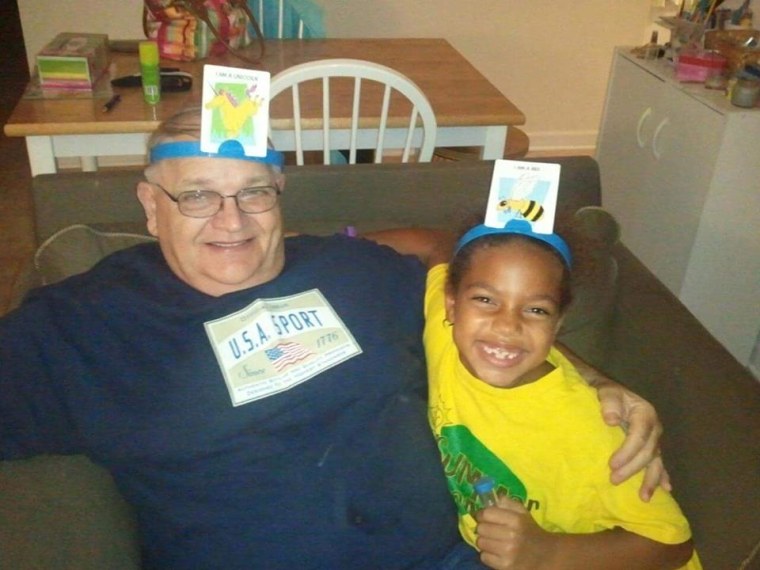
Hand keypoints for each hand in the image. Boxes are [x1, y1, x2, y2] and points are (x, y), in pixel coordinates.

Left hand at [475, 499, 556, 569]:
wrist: (545, 555)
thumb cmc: (529, 530)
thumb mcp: (522, 512)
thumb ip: (507, 503)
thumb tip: (492, 499)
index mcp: (516, 520)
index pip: (486, 514)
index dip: (482, 514)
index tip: (484, 517)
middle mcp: (512, 535)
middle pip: (481, 529)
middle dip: (483, 528)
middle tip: (490, 530)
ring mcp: (508, 552)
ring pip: (480, 543)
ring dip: (485, 542)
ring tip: (493, 542)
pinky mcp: (505, 566)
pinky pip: (484, 557)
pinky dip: (487, 555)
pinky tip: (496, 553)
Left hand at [597, 381, 670, 500]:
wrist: (613, 392)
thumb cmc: (609, 393)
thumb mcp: (607, 392)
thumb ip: (609, 403)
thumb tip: (611, 420)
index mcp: (645, 414)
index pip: (639, 436)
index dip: (627, 452)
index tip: (612, 465)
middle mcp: (655, 427)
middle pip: (647, 452)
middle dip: (632, 468)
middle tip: (613, 480)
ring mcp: (655, 438)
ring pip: (656, 461)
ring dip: (651, 480)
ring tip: (644, 497)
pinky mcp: (653, 445)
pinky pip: (659, 462)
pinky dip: (662, 475)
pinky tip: (666, 489)